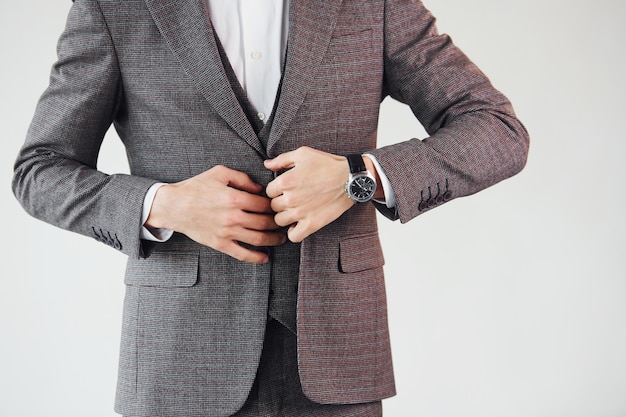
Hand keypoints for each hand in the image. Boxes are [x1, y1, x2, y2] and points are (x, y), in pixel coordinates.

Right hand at [145, 165, 285, 263]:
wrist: (174, 206)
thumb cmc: (196, 187)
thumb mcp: (219, 173)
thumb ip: (243, 178)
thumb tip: (260, 188)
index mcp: (235, 197)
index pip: (264, 204)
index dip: (275, 205)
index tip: (280, 206)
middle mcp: (233, 216)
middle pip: (265, 222)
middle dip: (278, 223)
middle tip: (285, 223)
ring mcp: (227, 232)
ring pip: (259, 239)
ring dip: (274, 240)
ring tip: (282, 239)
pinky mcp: (220, 244)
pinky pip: (242, 254)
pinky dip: (256, 258)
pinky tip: (265, 257)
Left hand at [264, 146, 353, 241]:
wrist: (350, 179)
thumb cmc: (327, 164)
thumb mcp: (303, 154)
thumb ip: (281, 159)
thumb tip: (266, 164)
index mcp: (285, 181)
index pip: (268, 192)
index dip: (276, 190)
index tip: (285, 189)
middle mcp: (290, 199)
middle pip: (272, 207)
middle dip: (280, 202)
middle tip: (290, 199)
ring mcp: (301, 213)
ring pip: (279, 221)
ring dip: (285, 216)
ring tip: (294, 211)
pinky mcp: (312, 224)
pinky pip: (293, 236)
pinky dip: (294, 232)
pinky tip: (298, 224)